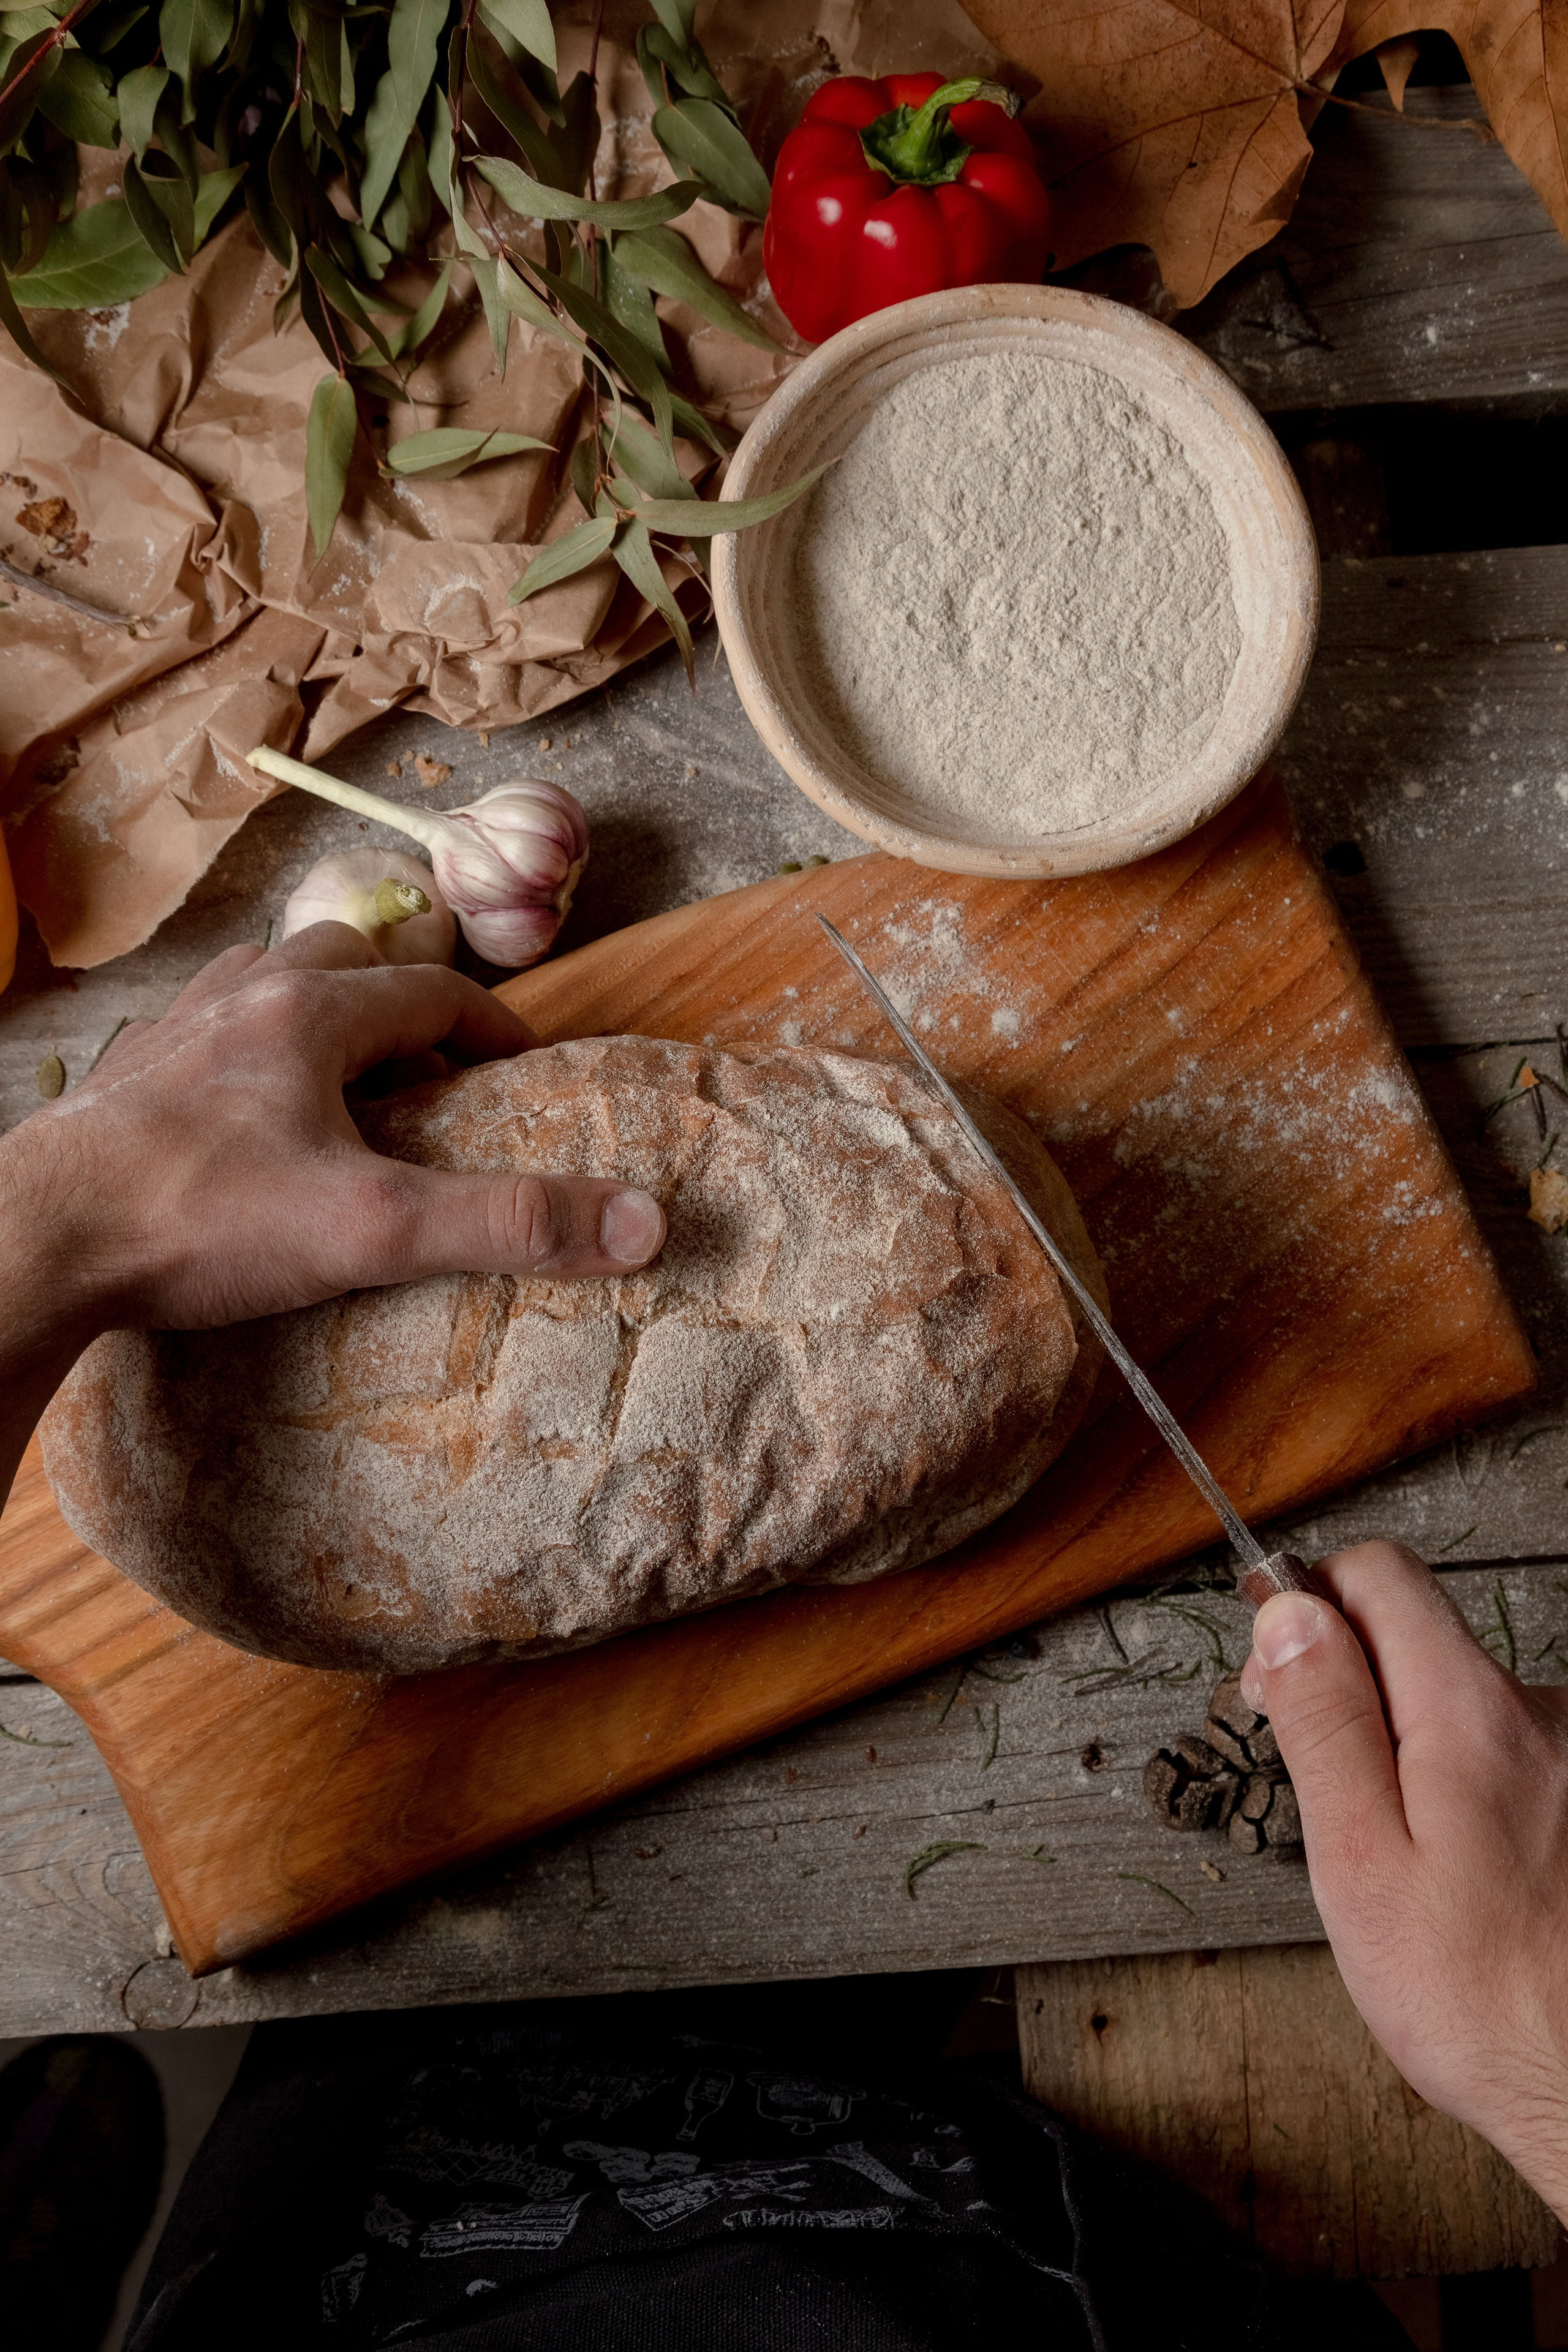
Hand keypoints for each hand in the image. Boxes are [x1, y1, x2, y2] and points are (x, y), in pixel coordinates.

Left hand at [0, 925, 664, 1500]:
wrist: (39, 1242)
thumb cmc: (201, 1223)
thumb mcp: (376, 1231)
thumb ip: (509, 1223)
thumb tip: (642, 1221)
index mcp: (308, 1017)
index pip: (429, 991)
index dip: (489, 1023)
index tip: (523, 1066)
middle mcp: (237, 1005)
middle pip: (338, 963)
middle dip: (397, 1004)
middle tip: (431, 1073)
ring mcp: (168, 1039)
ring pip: (257, 986)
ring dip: (312, 1013)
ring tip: (342, 1078)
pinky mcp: (119, 1085)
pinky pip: (197, 1037)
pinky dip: (240, 1053)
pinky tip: (242, 1117)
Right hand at [1241, 1542, 1567, 2220]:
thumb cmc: (1474, 1996)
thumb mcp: (1358, 1855)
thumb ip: (1324, 1719)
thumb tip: (1289, 1613)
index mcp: (1470, 1710)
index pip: (1378, 1574)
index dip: (1307, 1605)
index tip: (1272, 1671)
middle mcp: (1536, 1713)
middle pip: (1413, 1633)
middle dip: (1346, 1684)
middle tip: (1315, 1781)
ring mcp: (1567, 1755)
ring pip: (1449, 1697)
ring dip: (1400, 1742)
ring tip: (1385, 1847)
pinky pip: (1492, 1751)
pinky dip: (1449, 1782)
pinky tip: (1444, 1867)